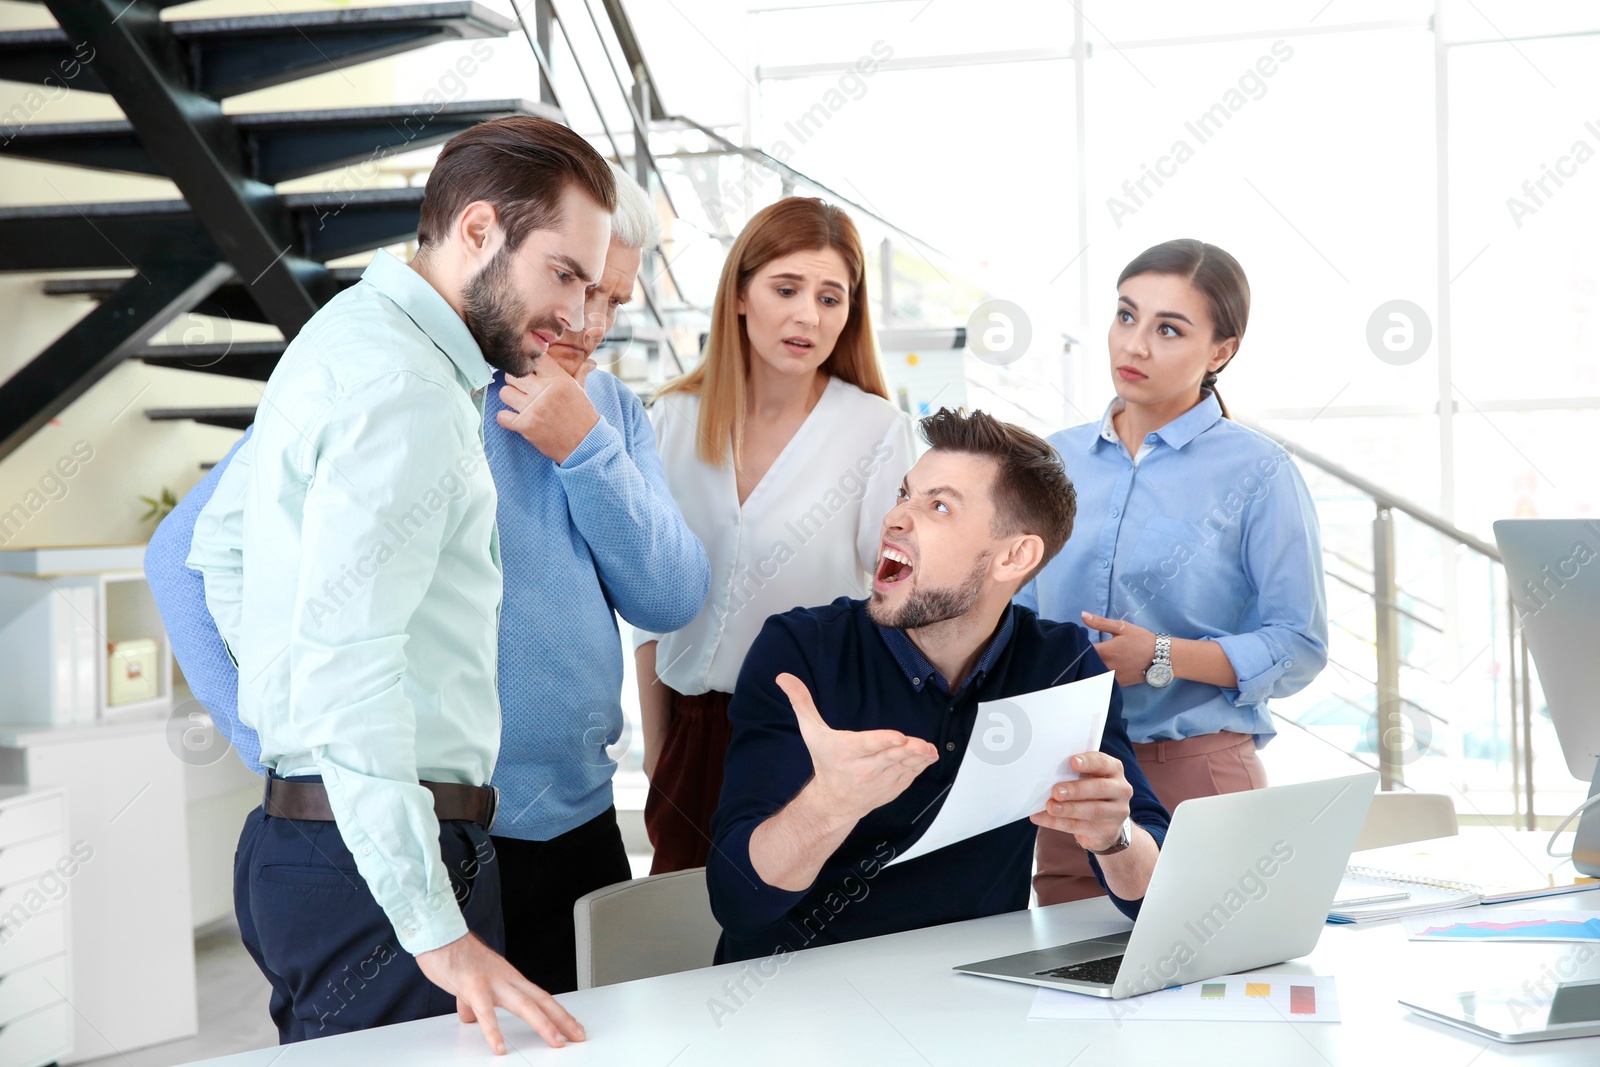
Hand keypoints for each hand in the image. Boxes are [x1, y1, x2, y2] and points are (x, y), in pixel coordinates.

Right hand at [415, 932, 584, 1053]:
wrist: (440, 935)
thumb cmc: (456, 954)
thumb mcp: (471, 982)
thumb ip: (474, 1002)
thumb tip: (472, 1017)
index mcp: (509, 977)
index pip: (541, 997)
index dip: (558, 1012)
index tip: (572, 1026)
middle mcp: (507, 979)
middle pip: (541, 1001)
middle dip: (562, 1020)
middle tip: (577, 1036)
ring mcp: (492, 982)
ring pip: (524, 1005)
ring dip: (543, 1024)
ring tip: (555, 1041)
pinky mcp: (473, 986)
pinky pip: (485, 1013)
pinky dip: (494, 1031)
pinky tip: (500, 1048)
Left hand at [495, 356, 599, 463]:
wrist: (585, 444)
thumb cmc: (582, 417)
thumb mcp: (581, 391)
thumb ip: (579, 373)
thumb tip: (589, 363)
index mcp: (559, 379)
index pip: (535, 359)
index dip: (531, 364)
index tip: (532, 372)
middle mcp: (544, 391)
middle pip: (513, 374)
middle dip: (516, 381)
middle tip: (523, 389)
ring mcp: (533, 409)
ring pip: (504, 393)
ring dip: (510, 398)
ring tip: (519, 403)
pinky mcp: (525, 426)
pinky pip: (501, 415)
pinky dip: (506, 418)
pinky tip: (515, 419)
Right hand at [777, 673, 938, 823]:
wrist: (834, 800)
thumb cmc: (825, 762)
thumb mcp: (811, 732)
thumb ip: (801, 702)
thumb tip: (784, 677)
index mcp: (847, 752)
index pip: (868, 745)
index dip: (884, 741)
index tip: (898, 737)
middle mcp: (865, 768)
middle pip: (890, 757)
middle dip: (908, 751)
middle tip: (922, 745)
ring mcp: (881, 781)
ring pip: (903, 766)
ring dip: (918, 757)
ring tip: (929, 749)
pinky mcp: (893, 787)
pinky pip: (910, 774)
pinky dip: (919, 765)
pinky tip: (927, 755)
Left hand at [1029, 750, 1133, 851]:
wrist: (1106, 824)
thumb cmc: (1090, 793)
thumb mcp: (1088, 779)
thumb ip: (1074, 774)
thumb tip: (1045, 772)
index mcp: (1114, 770)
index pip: (1103, 763)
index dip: (1088, 762)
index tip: (1072, 762)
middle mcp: (1121, 790)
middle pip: (1099, 788)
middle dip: (1076, 789)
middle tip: (1056, 791)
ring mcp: (1117, 812)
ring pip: (1092, 810)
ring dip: (1068, 809)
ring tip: (1050, 807)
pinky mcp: (1108, 831)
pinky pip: (1080, 826)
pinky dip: (1058, 823)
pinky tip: (1042, 818)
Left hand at [1080, 611, 1156, 685]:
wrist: (1161, 657)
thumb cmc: (1141, 640)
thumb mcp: (1122, 627)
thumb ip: (1100, 622)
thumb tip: (1082, 615)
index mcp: (1104, 651)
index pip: (1081, 650)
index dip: (1077, 646)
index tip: (1076, 643)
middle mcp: (1105, 666)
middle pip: (1085, 664)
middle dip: (1081, 658)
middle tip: (1080, 652)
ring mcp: (1111, 677)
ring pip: (1093, 674)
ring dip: (1088, 668)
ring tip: (1087, 662)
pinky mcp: (1117, 684)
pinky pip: (1102, 682)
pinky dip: (1098, 677)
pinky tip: (1098, 671)